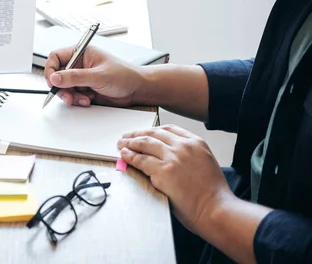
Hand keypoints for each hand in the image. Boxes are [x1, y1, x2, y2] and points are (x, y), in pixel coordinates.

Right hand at [44, 46, 145, 106]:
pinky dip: (77, 100)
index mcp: (81, 53)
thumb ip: (75, 77)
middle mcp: (79, 64)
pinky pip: (72, 95)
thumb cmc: (124, 75)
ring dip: (71, 96)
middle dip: (61, 87)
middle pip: (58, 75)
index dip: (51, 69)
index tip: (53, 81)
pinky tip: (88, 100)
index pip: (56, 57)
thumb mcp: (98, 75)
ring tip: (83, 99)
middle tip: (68, 96)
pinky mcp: (85, 89)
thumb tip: (55, 77)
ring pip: (64, 87)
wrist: (137, 90)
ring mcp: (81, 77)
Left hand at [117, 125, 232, 232]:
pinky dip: (129, 157)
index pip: (168, 129)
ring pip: (144, 144)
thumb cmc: (212, 193)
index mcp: (196, 142)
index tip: (142, 132)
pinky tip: (124, 155)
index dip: (151, 130)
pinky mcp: (162, 171)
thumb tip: (165, 154)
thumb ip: (187, 155)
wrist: (216, 209)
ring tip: (121, 145)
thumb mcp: (204, 163)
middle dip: (137, 134)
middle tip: (126, 137)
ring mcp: (172, 157)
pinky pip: (140, 160)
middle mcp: (184, 146)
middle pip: (153, 134)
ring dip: (130, 143)